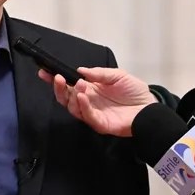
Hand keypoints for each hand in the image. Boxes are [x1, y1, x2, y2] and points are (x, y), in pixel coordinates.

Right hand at [38, 66, 154, 136]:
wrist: (149, 109)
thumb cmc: (134, 92)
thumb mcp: (118, 75)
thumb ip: (99, 73)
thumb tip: (80, 70)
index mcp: (90, 89)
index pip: (68, 84)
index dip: (56, 79)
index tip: (44, 71)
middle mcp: (88, 101)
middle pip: (65, 97)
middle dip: (58, 87)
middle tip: (57, 78)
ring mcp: (92, 113)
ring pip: (72, 107)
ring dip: (72, 95)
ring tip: (79, 85)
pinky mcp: (99, 123)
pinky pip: (87, 116)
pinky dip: (82, 106)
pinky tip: (82, 96)